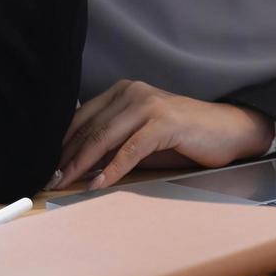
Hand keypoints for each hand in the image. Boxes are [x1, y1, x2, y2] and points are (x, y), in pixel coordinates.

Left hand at [50, 80, 275, 190]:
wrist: (228, 129)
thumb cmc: (184, 135)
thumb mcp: (142, 132)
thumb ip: (114, 139)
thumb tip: (78, 162)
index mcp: (124, 91)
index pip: (82, 117)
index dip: (62, 143)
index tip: (47, 166)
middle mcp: (133, 92)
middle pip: (90, 128)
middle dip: (67, 157)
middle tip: (50, 180)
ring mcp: (149, 105)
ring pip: (104, 137)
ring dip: (82, 164)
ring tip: (66, 183)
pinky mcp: (165, 123)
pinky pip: (131, 149)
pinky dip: (112, 169)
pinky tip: (99, 184)